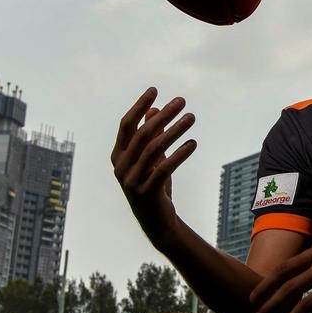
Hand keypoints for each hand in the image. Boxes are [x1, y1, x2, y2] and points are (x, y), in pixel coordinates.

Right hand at [111, 88, 196, 250]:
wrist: (157, 222)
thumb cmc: (154, 185)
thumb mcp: (152, 159)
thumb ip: (151, 136)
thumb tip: (156, 110)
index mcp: (118, 156)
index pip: (126, 125)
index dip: (139, 106)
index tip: (155, 90)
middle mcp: (121, 168)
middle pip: (141, 134)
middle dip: (163, 115)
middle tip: (182, 101)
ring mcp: (131, 181)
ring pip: (154, 150)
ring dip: (175, 130)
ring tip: (192, 117)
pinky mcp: (146, 193)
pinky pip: (164, 169)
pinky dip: (179, 154)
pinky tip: (193, 143)